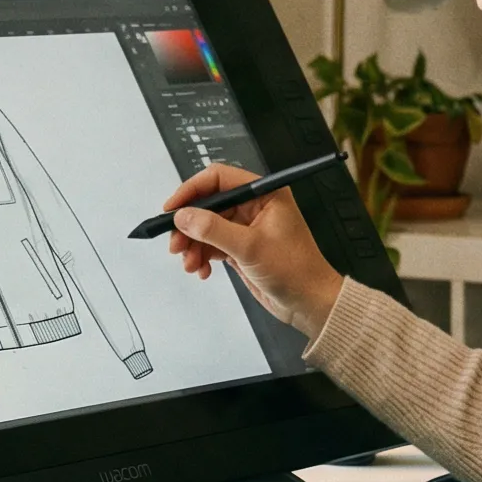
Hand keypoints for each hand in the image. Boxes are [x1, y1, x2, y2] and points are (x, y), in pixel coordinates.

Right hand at [159, 164, 345, 337]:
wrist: (309, 303)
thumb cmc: (295, 271)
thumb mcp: (250, 247)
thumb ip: (213, 230)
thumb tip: (183, 216)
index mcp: (264, 193)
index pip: (218, 179)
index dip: (191, 191)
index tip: (172, 209)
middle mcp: (254, 206)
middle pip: (208, 204)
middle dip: (189, 225)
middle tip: (176, 244)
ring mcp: (246, 227)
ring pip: (206, 227)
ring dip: (193, 245)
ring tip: (190, 264)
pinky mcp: (241, 246)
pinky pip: (212, 244)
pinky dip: (202, 256)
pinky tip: (202, 270)